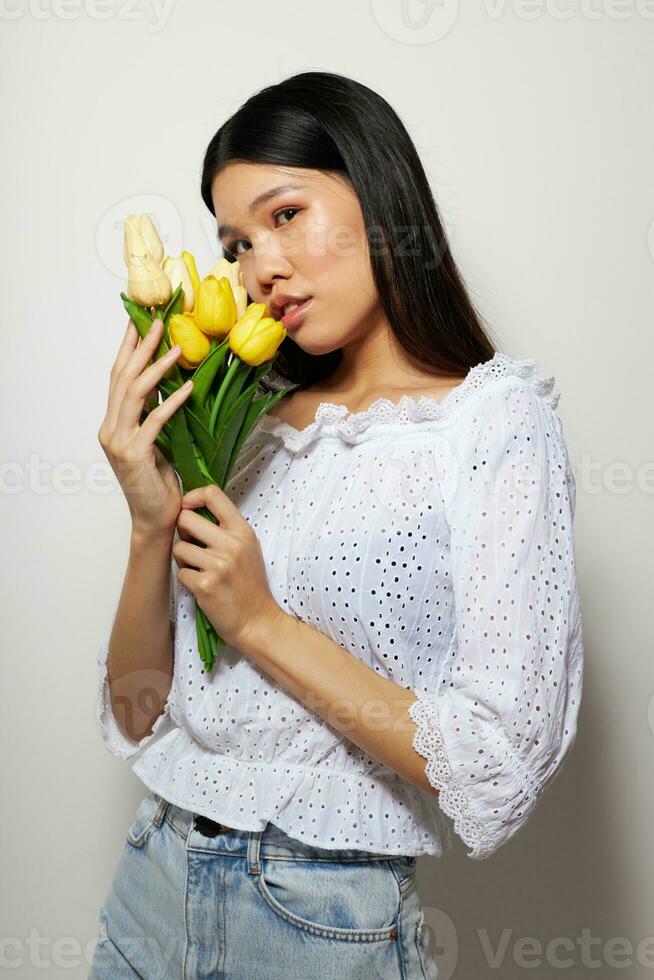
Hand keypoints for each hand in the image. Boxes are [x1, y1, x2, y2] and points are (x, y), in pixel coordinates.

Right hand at [97, 318, 192, 536]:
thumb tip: (167, 385)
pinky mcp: (135, 454)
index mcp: (112, 423)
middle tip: (157, 321)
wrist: (155, 519)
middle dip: (141, 347)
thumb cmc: (158, 482)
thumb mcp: (155, 442)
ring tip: (176, 348)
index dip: (128, 348)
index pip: (117, 378)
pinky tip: (188, 387)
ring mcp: (119, 441)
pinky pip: (155, 420)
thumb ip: (152, 416)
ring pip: (135, 394)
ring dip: (156, 368)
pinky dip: (172, 401)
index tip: (139, 322)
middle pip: (123, 378)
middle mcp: (110, 429)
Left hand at [173, 484, 283, 649]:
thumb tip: (195, 510)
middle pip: (185, 518)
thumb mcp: (248, 548)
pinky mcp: (205, 585)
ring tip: (199, 569)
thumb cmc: (250, 585)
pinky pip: (180, 573)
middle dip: (182, 532)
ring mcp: (218, 565)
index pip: (212, 494)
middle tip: (191, 545)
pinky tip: (202, 586)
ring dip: (183, 560)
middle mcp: (231, 544)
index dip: (192, 497)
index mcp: (242, 531)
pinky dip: (187, 580)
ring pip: (178, 548)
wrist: (257, 621)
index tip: (188, 507)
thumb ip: (227, 528)